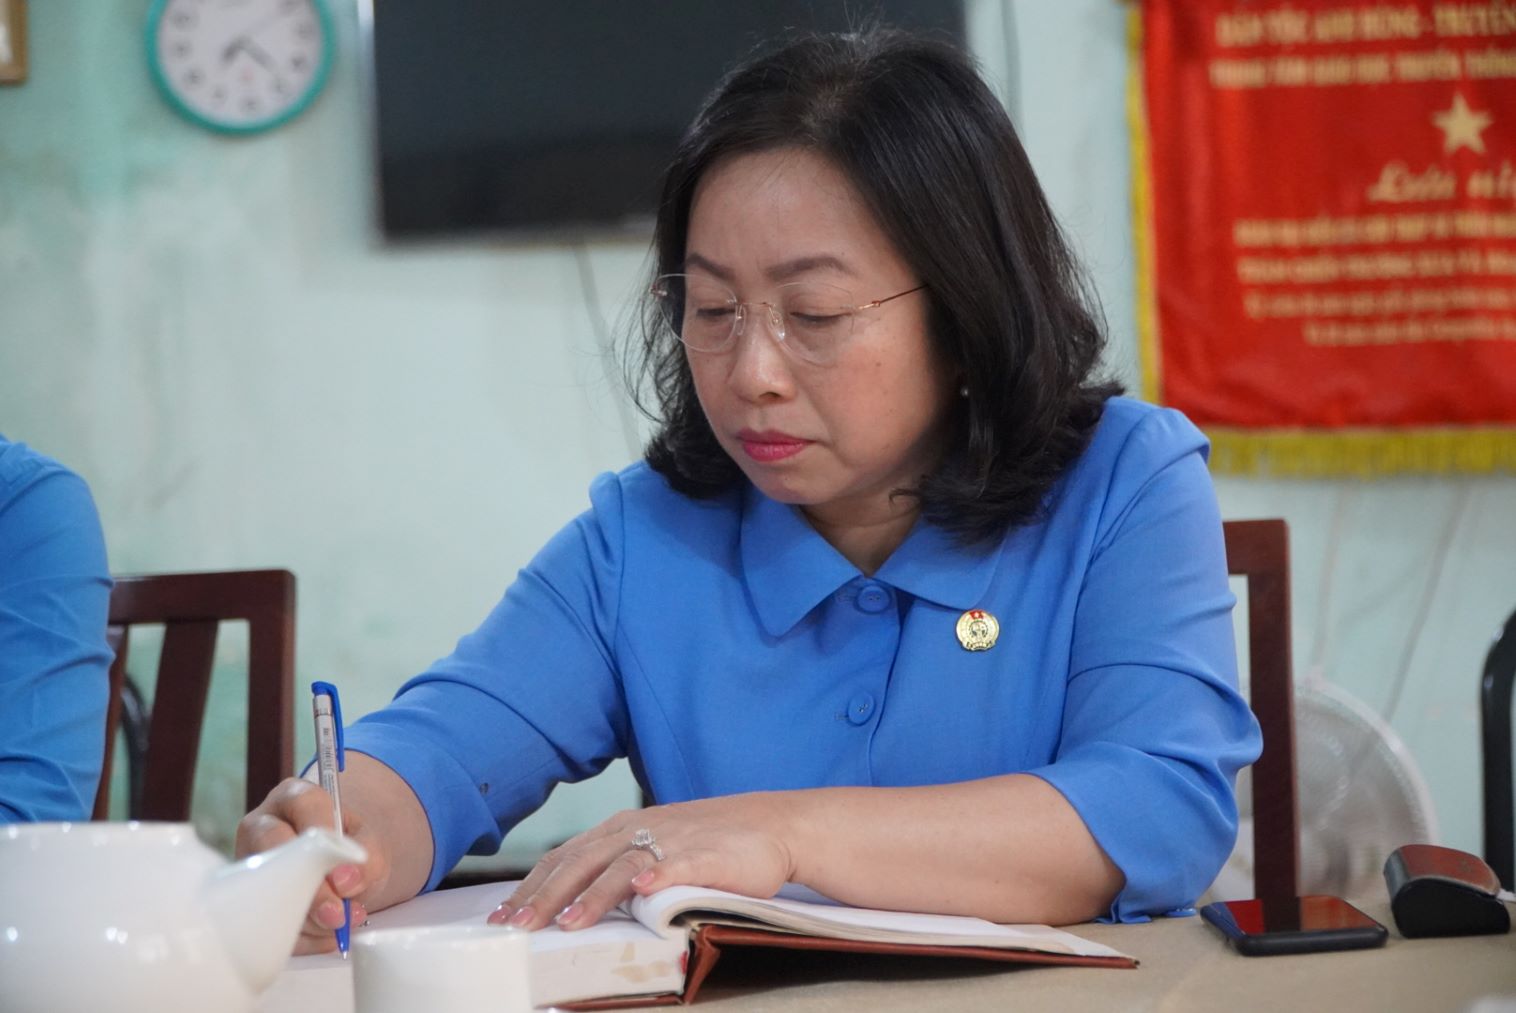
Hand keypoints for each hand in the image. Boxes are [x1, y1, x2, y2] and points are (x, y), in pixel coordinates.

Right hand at [235, 776, 388, 953]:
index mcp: (297, 797)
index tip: (346, 876)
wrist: (339, 870)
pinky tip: (323, 938)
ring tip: (338, 926)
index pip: (306, 803)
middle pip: (275, 843)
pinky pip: (263, 919)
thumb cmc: (350, 849)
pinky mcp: (245, 894)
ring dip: (305, 917)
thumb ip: (368, 857)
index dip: (326, 836)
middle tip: (337, 915)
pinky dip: (297, 937)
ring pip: (265, 886)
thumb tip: (346, 881)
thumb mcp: (370, 846)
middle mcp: (264, 823)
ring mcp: (249, 859)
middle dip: (310, 887)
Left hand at [488, 792, 797, 930]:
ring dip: (593, 895)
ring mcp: (672, 841)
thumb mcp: (651, 848)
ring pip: (621, 866)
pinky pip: (677, 864)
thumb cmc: (707, 842)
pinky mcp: (707, 855)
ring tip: (567, 923)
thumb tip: (567, 902)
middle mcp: (639, 830)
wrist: (770, 824)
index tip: (501, 916)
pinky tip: (641, 889)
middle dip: (545, 896)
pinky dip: (657, 875)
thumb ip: (613, 869)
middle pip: (581, 862)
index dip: (531, 886)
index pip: (564, 857)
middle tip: (516, 926)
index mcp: (621, 829)